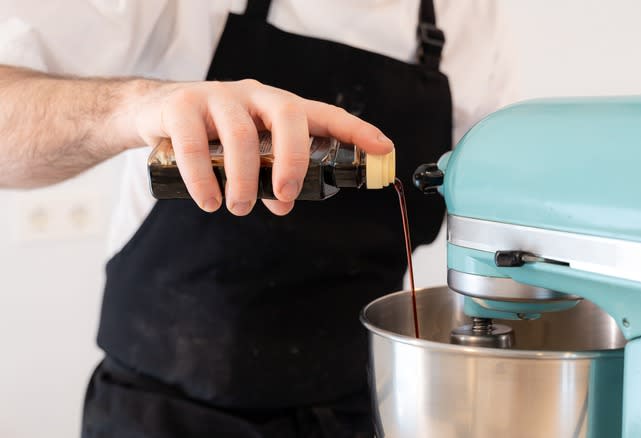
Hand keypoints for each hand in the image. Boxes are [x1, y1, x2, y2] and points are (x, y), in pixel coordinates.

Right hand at [126, 79, 393, 215]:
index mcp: (278, 107)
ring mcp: (217, 97)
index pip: (324, 114)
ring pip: (240, 134)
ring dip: (244, 179)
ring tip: (240, 208)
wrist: (154, 111)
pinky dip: (202, 178)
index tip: (384, 150)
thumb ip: (270, 176)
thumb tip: (285, 202)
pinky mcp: (181, 106)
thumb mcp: (249, 154)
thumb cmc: (213, 135)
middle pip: (287, 115)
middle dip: (294, 159)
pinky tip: (209, 201)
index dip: (356, 131)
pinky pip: (193, 143)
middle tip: (286, 196)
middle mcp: (254, 96)